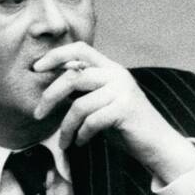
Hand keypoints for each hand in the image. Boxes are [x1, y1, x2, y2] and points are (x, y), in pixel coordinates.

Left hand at [31, 42, 194, 181]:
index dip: (56, 55)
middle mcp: (117, 74)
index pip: (81, 50)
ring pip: (79, 105)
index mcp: (111, 68)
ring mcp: (122, 91)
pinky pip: (91, 121)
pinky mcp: (125, 110)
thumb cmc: (126, 126)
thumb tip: (53, 89)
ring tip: (64, 141)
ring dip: (66, 127)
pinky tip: (80, 143)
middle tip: (38, 114)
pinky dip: (81, 135)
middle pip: (73, 76)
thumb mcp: (104, 102)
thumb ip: (86, 91)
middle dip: (50, 96)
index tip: (36, 68)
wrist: (158, 144)